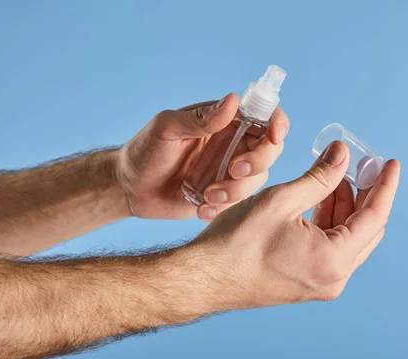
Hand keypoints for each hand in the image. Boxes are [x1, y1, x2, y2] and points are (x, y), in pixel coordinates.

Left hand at [116, 93, 288, 219]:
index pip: (263, 116)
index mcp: (223, 123)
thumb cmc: (144, 150)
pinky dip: (223, 208)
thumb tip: (233, 100)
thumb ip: (200, 118)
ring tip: (206, 195)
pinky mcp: (222, 197)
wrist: (129, 188)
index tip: (275, 135)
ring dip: (237, 190)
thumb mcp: (166, 128)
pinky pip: (238, 204)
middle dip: (258, 162)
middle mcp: (232, 146)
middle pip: (270, 150)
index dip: (277, 123)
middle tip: (233, 171)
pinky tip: (201, 208)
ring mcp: (229, 173)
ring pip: (257, 180)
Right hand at [193, 142, 399, 307]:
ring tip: (333, 177)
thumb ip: (319, 177)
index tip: (390, 164)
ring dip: (345, 208)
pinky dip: (330, 224)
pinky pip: (331, 250)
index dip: (384, 186)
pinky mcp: (306, 284)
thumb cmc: (236, 242)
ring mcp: (321, 284)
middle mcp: (333, 278)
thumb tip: (341, 154)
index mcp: (333, 259)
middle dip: (364, 195)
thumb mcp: (281, 200)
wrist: (205, 278)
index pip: (374, 216)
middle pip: (365, 229)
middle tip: (358, 166)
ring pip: (348, 239)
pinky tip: (319, 201)